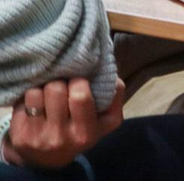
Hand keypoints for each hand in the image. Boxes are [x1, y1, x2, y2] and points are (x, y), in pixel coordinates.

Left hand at [3, 78, 123, 169]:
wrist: (50, 159)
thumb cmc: (82, 131)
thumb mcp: (106, 120)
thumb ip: (115, 96)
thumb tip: (109, 74)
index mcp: (85, 133)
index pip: (80, 96)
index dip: (79, 81)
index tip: (78, 83)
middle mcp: (60, 137)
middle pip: (55, 89)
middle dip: (59, 82)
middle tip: (61, 86)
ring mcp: (37, 137)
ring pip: (35, 94)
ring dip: (41, 90)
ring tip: (46, 96)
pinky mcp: (19, 136)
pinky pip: (21, 104)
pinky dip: (28, 101)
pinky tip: (35, 107)